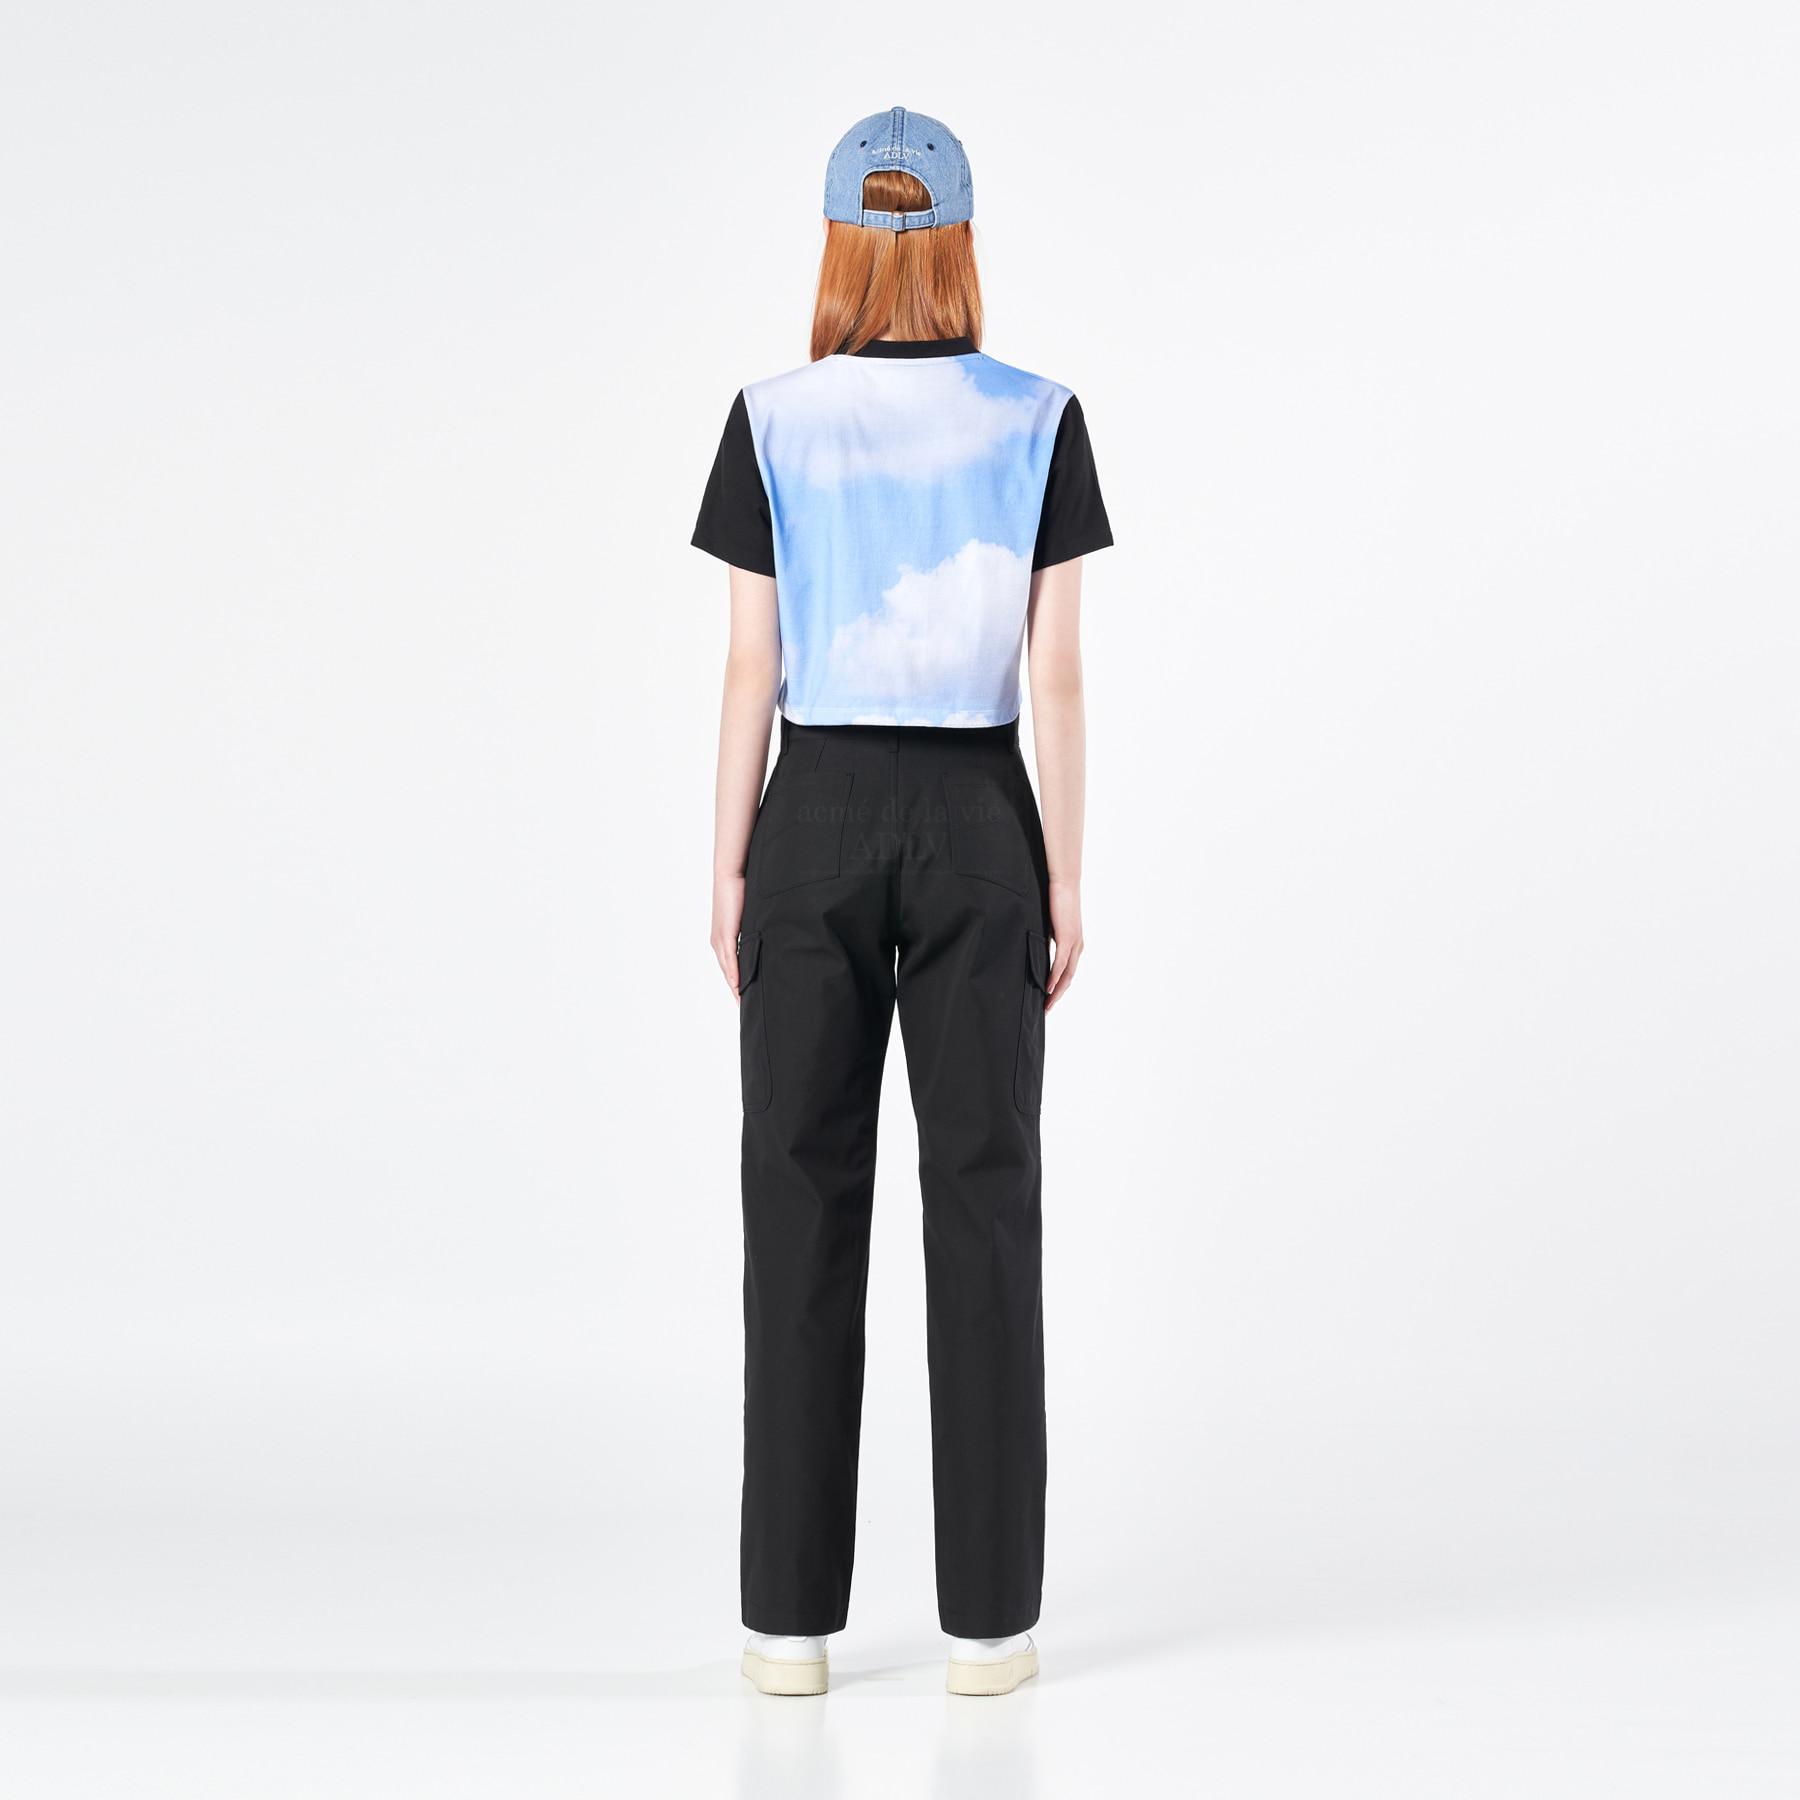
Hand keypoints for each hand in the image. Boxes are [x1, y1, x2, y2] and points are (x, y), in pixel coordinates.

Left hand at [711, 873, 745, 997]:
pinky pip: (730, 957)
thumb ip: (755, 930)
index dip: (737, 984)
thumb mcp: (749, 915)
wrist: (731, 874)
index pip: (730, 967)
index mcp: (723, 939)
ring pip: (727, 969)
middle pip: (727, 973)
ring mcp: (720, 938)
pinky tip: (738, 985)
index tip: (744, 998)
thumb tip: (767, 938)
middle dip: (736, 990)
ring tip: (743, 1002)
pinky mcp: (725, 932)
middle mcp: (718, 942)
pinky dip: (734, 972)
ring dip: (735, 986)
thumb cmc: (740, 890)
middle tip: (745, 1007)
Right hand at [1046, 877, 1082, 1010]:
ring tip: (1046, 1004)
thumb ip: (1047, 941)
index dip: (1058, 988)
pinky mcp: (1068, 937)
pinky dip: (1055, 977)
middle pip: (1069, 979)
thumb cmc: (1057, 900)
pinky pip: (1061, 963)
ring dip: (1056, 991)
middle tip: (1046, 1009)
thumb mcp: (1050, 926)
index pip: (1067, 972)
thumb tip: (1037, 951)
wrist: (1065, 883)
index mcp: (1074, 944)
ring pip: (1067, 975)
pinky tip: (1048, 987)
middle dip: (1057, 996)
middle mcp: (1077, 946)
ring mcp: (1074, 943)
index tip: (1048, 999)